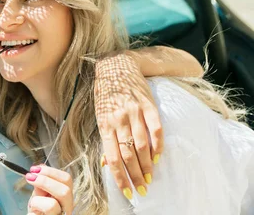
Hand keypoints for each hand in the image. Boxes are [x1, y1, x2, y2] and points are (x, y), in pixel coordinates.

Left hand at [25, 165, 72, 214]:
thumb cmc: (38, 210)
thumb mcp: (39, 194)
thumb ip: (41, 184)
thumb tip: (40, 167)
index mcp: (65, 197)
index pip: (67, 179)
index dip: (51, 171)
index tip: (35, 169)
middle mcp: (66, 208)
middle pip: (65, 191)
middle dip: (45, 180)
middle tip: (30, 177)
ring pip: (52, 205)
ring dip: (37, 199)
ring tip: (32, 203)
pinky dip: (33, 209)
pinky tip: (32, 211)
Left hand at [94, 51, 162, 198]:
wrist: (117, 67)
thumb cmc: (106, 95)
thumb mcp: (99, 115)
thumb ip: (106, 139)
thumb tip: (106, 163)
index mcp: (105, 125)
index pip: (113, 157)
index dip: (121, 177)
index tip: (128, 192)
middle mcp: (119, 120)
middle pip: (128, 155)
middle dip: (136, 176)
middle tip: (143, 190)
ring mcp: (134, 113)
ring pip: (141, 145)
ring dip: (147, 165)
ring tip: (150, 178)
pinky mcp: (148, 106)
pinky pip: (156, 129)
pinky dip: (158, 145)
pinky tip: (158, 157)